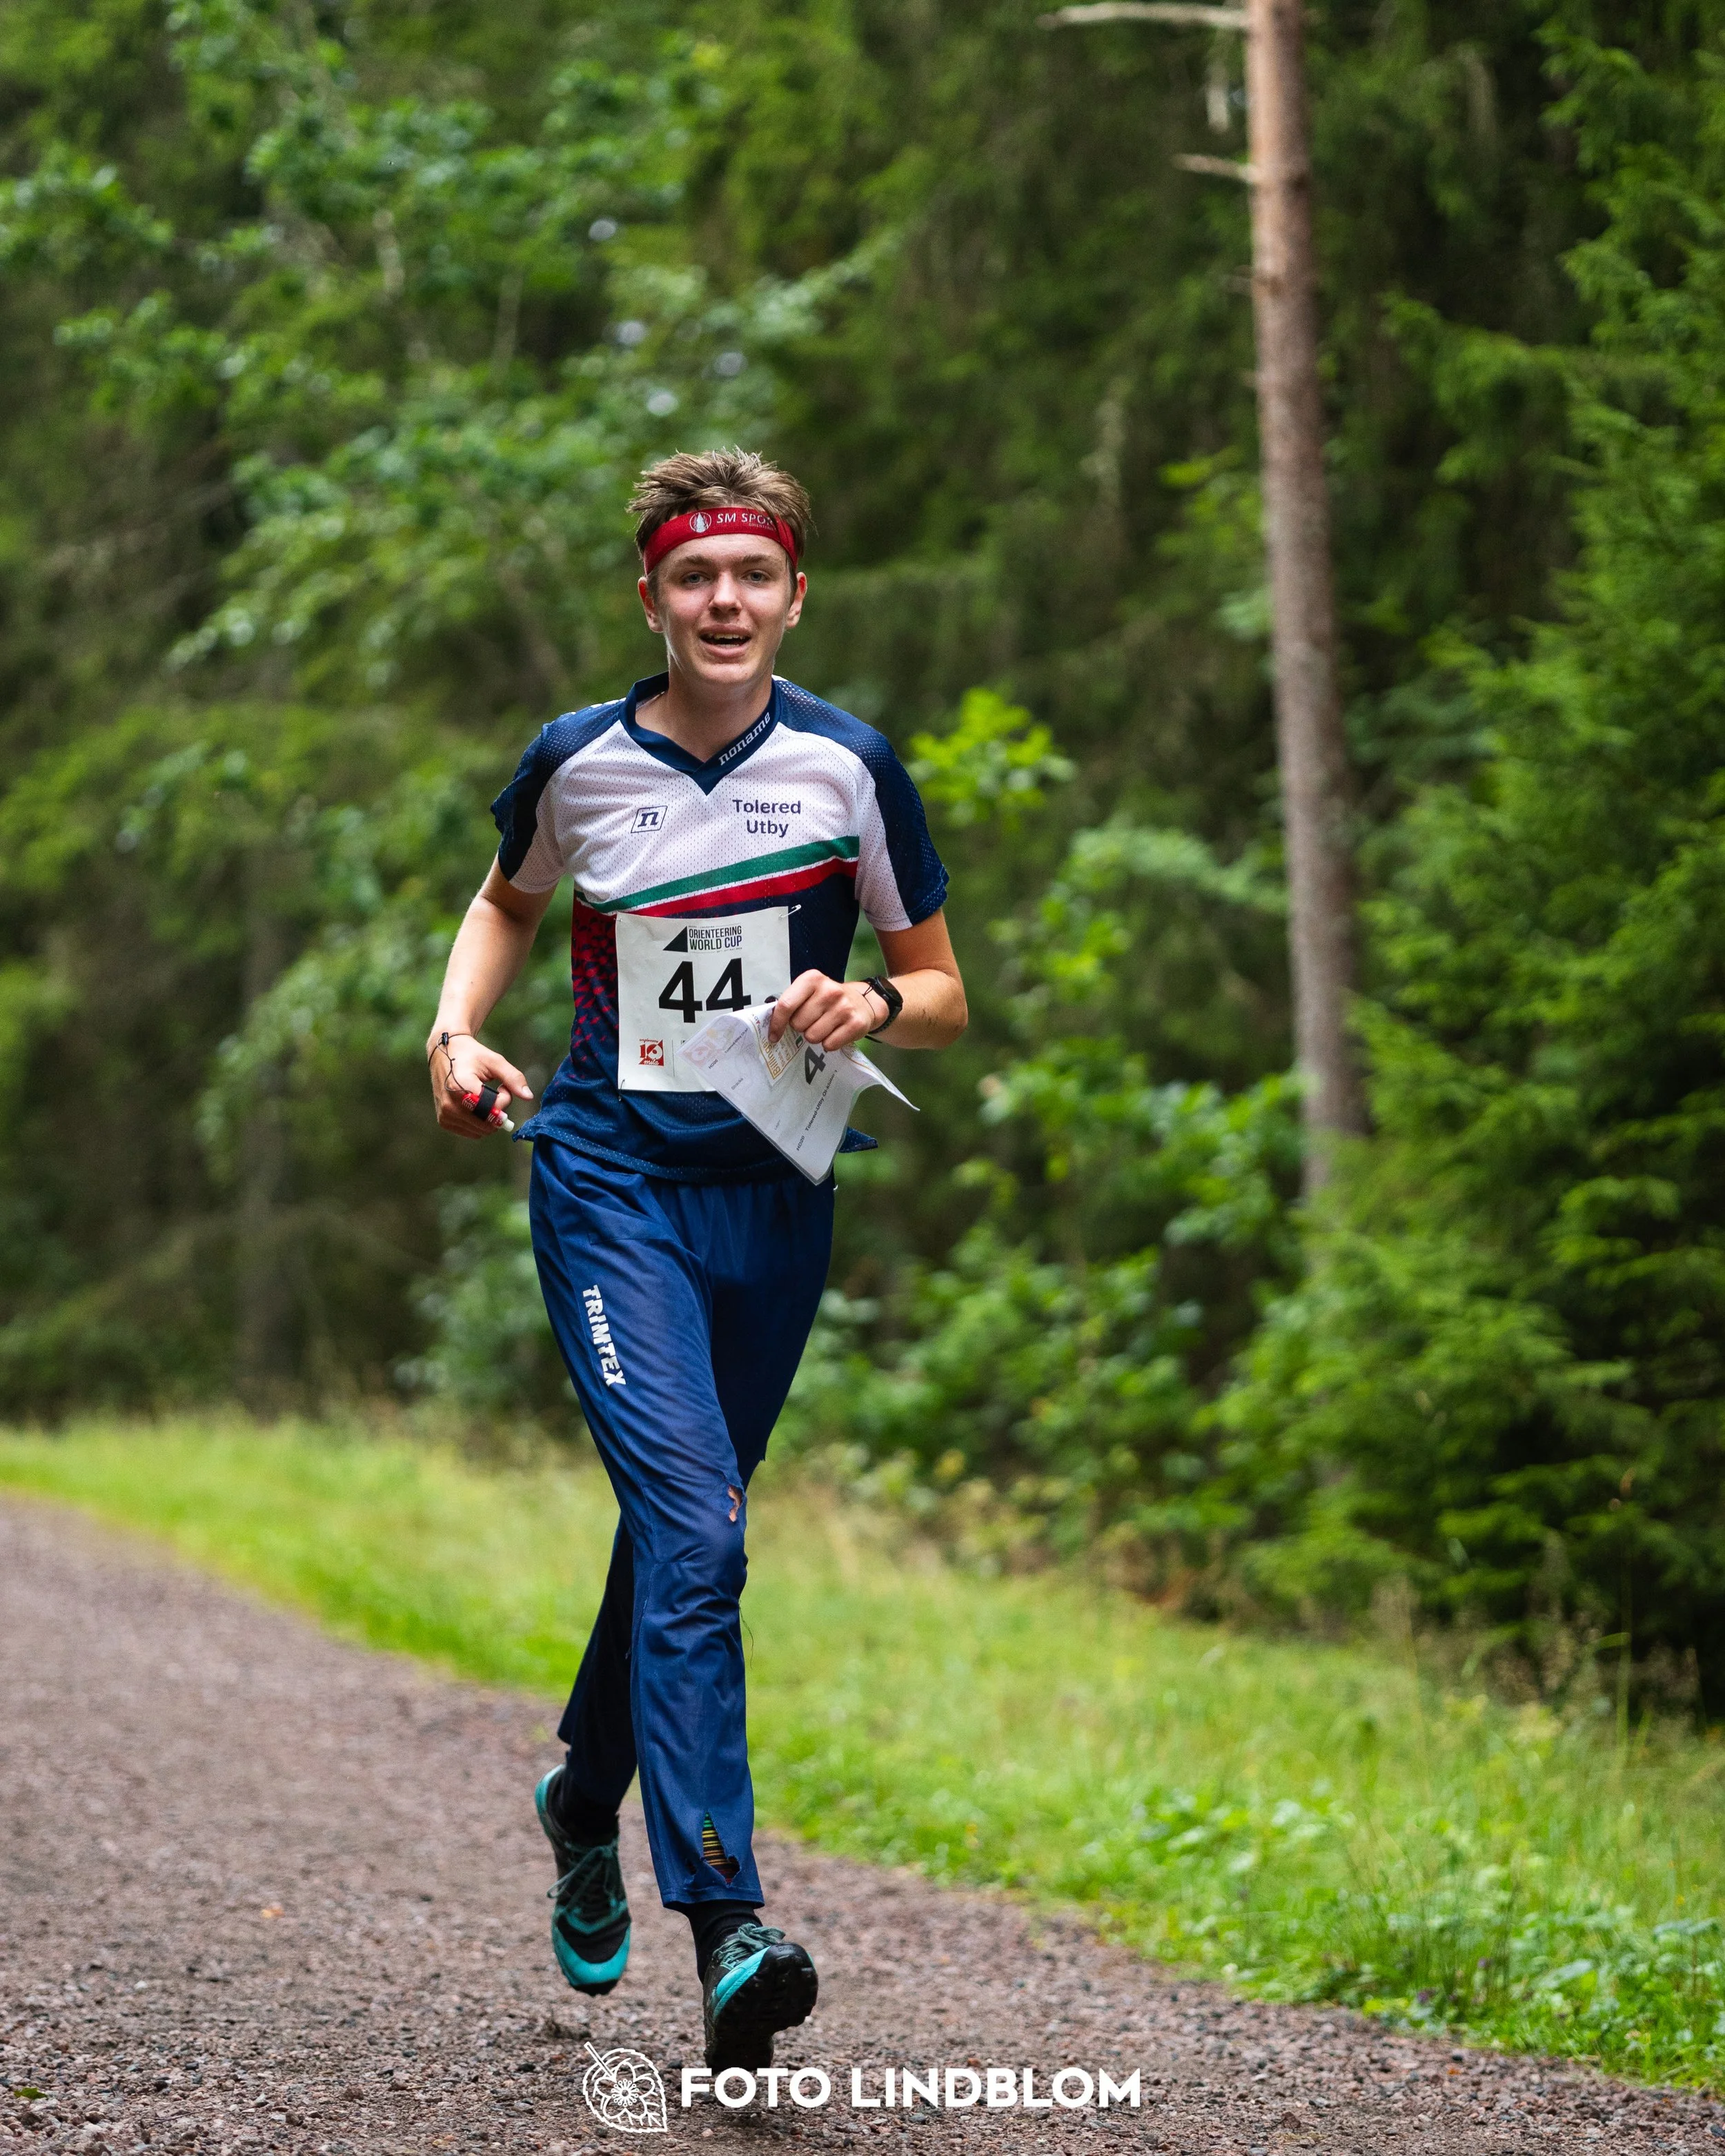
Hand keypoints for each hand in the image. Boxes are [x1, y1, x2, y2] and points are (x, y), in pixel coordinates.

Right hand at [427, 1030, 532, 1138]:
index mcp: (461, 1087)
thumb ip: (513, 1078)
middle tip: (495, 1092)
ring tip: (483, 1097)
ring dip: (489, 1117)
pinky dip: (479, 1122)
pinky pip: (472, 1132)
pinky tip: (475, 1105)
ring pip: (482, 1130)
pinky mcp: (444, 1121)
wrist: (444, 1054)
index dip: (504, 1099)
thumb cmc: (472, 1055)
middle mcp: (450, 1104)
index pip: (493, 1109)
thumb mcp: (495, 1061)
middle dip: (498, 1110)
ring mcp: (445, 1115)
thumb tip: (528, 1097)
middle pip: (488, 1123)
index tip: (502, 1086)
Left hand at [769, 971, 884, 1051]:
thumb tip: (771, 1024)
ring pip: (812, 1037)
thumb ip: (791, 1002)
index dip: (776, 1023)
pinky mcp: (855, 1024)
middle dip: (801, 1027)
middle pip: (798, 1024)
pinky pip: (829, 1045)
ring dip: (815, 1036)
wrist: (863, 1001)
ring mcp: (844, 1007)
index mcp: (812, 979)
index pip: (786, 1004)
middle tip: (811, 1021)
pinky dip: (829, 1043)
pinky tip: (835, 1032)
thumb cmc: (828, 999)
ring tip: (824, 1026)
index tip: (773, 1036)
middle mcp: (829, 991)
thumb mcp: (809, 992)